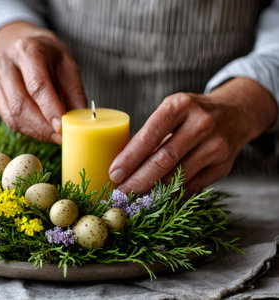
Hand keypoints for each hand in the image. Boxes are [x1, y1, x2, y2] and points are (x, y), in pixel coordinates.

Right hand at [0, 22, 86, 143]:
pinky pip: (8, 121)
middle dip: (42, 127)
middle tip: (61, 138)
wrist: (25, 48)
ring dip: (36, 132)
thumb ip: (74, 92)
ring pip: (12, 116)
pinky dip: (27, 130)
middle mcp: (4, 63)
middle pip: (20, 104)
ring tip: (54, 136)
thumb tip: (80, 120)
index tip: (61, 127)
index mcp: (26, 50)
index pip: (37, 85)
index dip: (49, 109)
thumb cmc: (49, 58)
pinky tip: (42, 130)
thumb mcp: (68, 66)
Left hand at [109, 77, 277, 195]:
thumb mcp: (170, 112)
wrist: (235, 114)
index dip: (130, 157)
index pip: (150, 135)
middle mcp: (200, 123)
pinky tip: (157, 200)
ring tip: (134, 198)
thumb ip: (149, 135)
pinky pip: (192, 187)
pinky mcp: (224, 166)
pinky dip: (172, 196)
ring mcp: (215, 145)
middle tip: (120, 192)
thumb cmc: (190, 115)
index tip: (114, 173)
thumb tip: (120, 166)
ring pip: (178, 176)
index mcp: (180, 105)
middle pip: (163, 159)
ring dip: (153, 191)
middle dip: (138, 179)